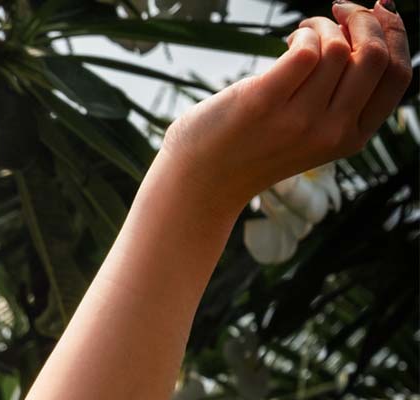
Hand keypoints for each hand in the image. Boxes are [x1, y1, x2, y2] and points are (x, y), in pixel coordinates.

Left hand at [160, 0, 408, 212]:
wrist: (201, 182)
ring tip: (304, 30)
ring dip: (325, 25)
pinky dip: (304, 32)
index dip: (397, 35)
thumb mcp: (313, 133)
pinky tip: (290, 38)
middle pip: (376, 57)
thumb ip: (341, 99)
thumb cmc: (255, 147)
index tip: (382, 12)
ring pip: (340, 49)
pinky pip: (306, 49)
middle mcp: (332, 131)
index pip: (398, 76)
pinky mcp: (263, 102)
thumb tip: (367, 33)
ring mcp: (299, 120)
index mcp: (352, 138)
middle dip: (365, 20)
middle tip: (342, 10)